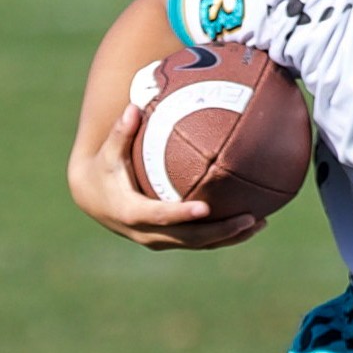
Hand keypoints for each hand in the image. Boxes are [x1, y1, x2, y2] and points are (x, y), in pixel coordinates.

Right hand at [68, 102, 262, 250]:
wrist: (93, 199)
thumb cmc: (103, 170)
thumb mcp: (108, 153)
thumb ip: (121, 133)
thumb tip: (133, 107)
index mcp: (131, 212)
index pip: (159, 216)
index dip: (182, 215)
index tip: (206, 209)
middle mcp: (146, 232)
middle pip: (188, 238)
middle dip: (220, 231)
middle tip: (249, 218)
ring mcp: (159, 240)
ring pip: (198, 245)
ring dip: (229, 237)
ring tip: (260, 223)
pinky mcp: (169, 241)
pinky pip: (200, 242)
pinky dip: (224, 236)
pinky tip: (251, 224)